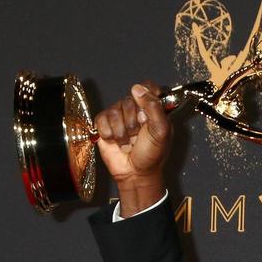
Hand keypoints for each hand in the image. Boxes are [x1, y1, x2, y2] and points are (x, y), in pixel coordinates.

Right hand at [94, 80, 171, 215]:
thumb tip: (137, 88)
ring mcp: (118, 116)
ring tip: (128, 142)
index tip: (145, 112)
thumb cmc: (151, 154)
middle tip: (138, 136)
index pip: (148, 87)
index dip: (145, 95)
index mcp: (152, 108)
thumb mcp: (161, 131)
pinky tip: (115, 142)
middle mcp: (135, 109)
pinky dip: (108, 133)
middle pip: (128, 100)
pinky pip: (101, 119)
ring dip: (121, 132)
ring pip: (114, 111)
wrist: (135, 173)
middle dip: (133, 123)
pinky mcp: (104, 124)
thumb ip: (154, 107)